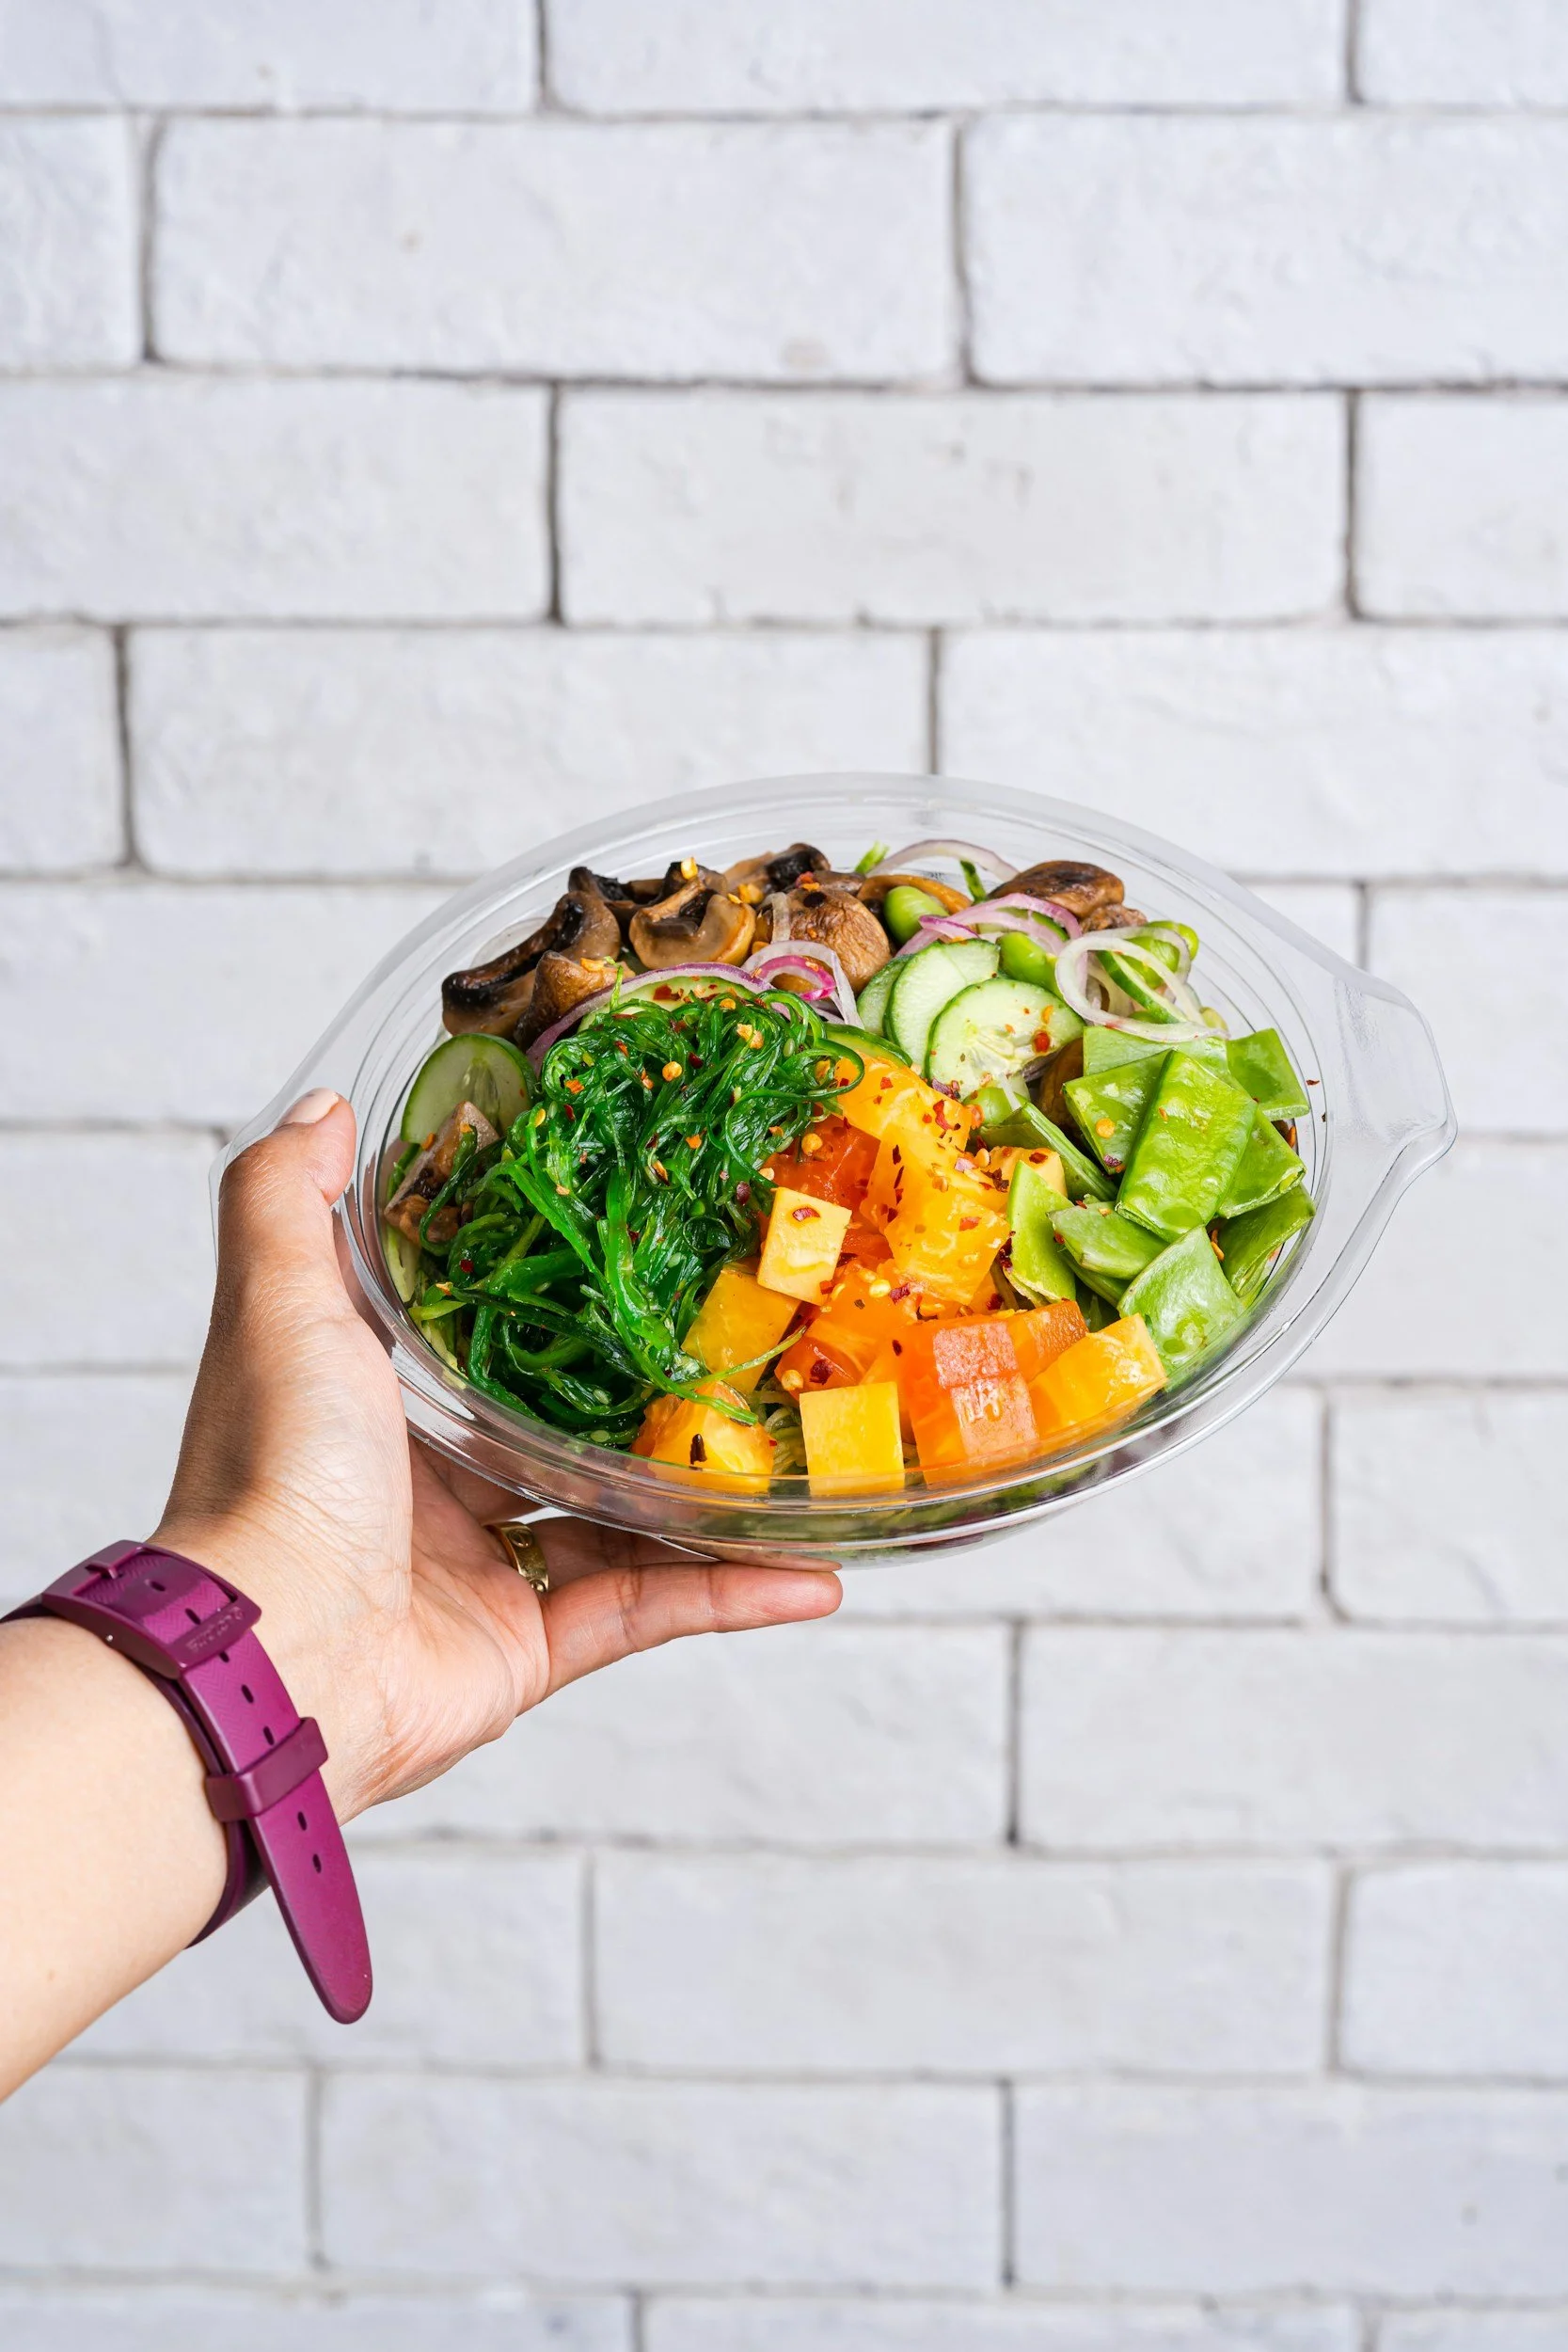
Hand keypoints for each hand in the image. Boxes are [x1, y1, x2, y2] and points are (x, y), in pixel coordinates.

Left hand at [153, 1089, 839, 1819]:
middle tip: (748, 1335)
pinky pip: (652, 1611)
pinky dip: (733, 1594)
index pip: (474, 1332)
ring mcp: (484, 1572)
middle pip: (564, 1426)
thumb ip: (288, 1197)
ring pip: (624, 1521)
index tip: (630, 1227)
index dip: (546, 1281)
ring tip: (804, 1447)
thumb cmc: (274, 1469)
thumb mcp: (278, 1302)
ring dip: (713, 1495)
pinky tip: (815, 1571)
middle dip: (652, 1389)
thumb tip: (326, 1106)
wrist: (277, 1655)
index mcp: (377, 1404)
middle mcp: (429, 1488)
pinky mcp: (531, 1649)